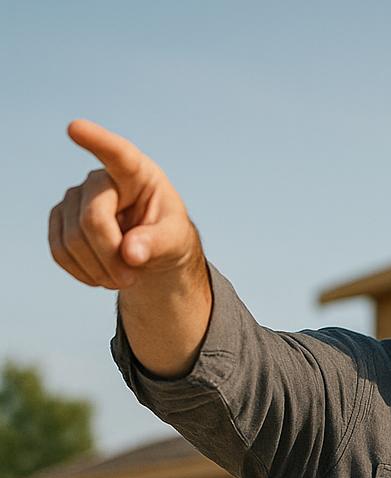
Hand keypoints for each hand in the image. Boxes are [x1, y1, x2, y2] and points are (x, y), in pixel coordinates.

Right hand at [48, 120, 199, 289]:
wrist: (150, 250)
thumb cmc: (167, 235)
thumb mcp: (176, 240)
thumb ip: (157, 243)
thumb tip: (130, 253)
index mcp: (137, 173)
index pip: (117, 154)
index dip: (96, 141)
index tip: (75, 127)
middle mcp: (100, 179)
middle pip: (92, 220)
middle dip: (111, 256)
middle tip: (131, 280)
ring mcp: (74, 197)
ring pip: (72, 240)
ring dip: (98, 270)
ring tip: (123, 279)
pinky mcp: (59, 218)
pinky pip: (59, 251)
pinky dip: (81, 272)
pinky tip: (101, 276)